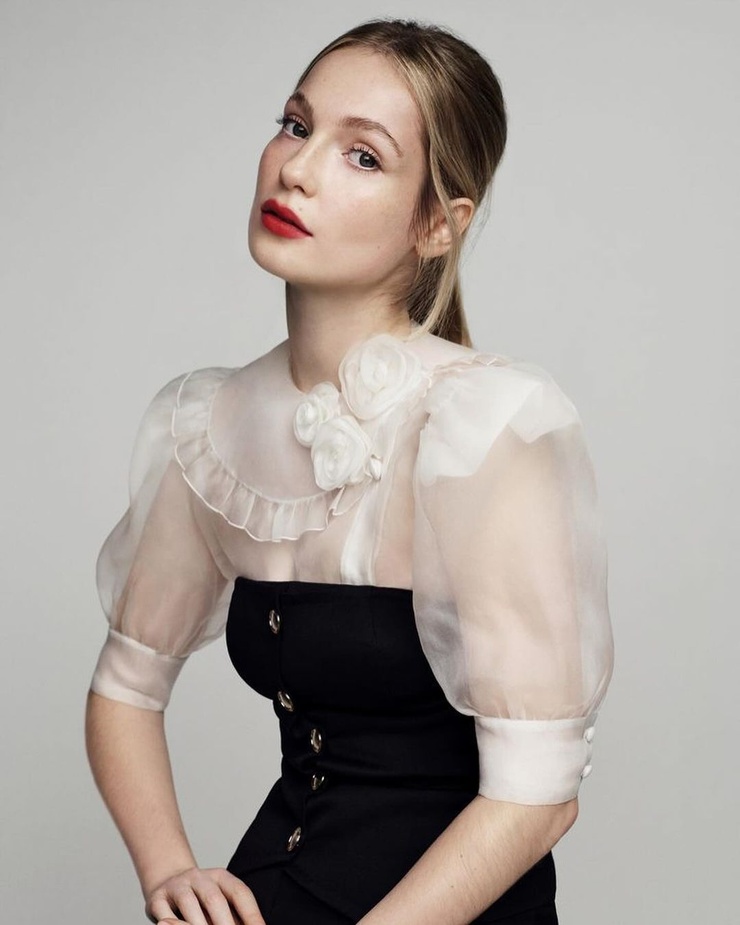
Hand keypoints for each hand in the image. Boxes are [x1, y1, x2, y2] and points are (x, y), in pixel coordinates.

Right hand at [145, 866, 265, 924]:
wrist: (166, 883)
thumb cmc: (199, 900)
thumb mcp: (217, 901)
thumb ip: (231, 914)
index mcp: (220, 877)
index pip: (240, 892)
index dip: (251, 913)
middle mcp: (199, 877)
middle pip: (215, 900)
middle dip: (225, 923)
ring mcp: (177, 886)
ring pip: (189, 905)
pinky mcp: (156, 898)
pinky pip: (165, 913)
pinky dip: (173, 924)